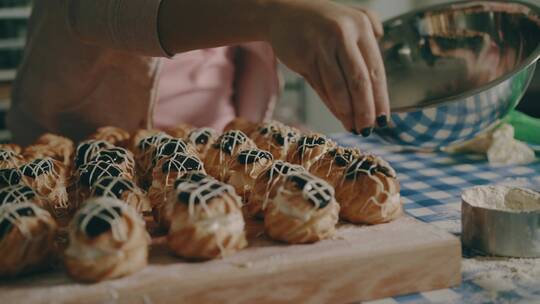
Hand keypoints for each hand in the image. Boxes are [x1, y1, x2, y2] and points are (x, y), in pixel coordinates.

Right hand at [266, 0, 388, 134]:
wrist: (281, 11)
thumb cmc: (318, 20)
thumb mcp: (349, 17)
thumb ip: (370, 35)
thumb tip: (378, 64)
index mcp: (360, 25)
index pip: (376, 69)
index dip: (381, 97)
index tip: (384, 118)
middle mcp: (342, 33)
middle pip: (359, 81)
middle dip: (366, 110)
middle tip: (369, 128)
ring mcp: (321, 45)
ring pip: (339, 88)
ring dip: (348, 112)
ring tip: (354, 127)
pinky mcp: (304, 56)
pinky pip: (321, 87)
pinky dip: (332, 105)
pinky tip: (339, 116)